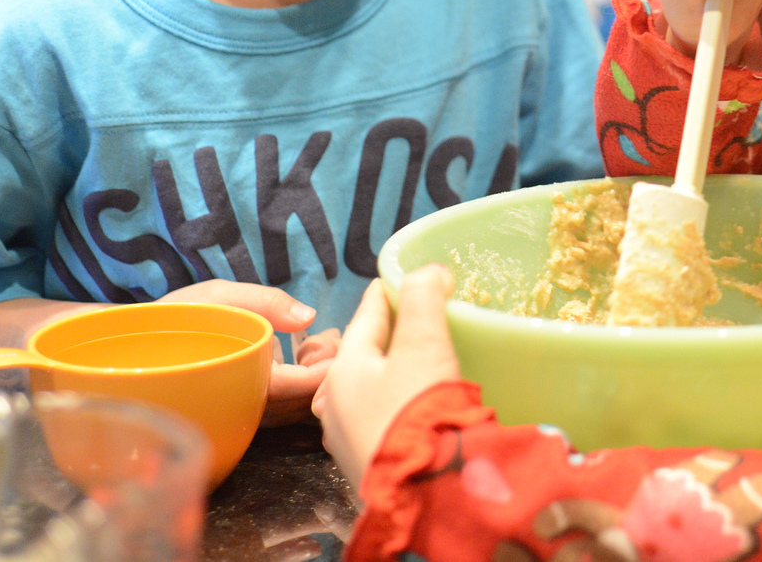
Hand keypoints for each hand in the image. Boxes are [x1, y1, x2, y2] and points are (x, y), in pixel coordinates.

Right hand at [161, 279, 327, 425]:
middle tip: (329, 337)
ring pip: (294, 409)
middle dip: (326, 372)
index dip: (325, 368)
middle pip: (302, 403)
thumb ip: (264, 303)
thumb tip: (308, 316)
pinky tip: (303, 353)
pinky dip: (302, 384)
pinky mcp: (242, 409)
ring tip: (319, 341)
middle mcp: (242, 407)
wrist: (135, 348)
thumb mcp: (218, 296)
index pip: (296, 387)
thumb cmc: (176, 319)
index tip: (336, 341)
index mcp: (238, 383)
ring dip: (316, 379)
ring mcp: (242, 412)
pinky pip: (282, 407)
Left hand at [311, 268, 461, 487]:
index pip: (366, 319)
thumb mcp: (424, 343)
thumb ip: (423, 298)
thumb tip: (428, 272)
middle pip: (364, 358)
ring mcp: (347, 440)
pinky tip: (414, 409)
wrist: (426, 490)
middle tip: (415, 322)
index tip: (398, 278)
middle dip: (388, 339)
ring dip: (390, 376)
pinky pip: (378, 421)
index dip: (386, 295)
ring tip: (418, 365)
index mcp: (343, 371)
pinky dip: (394, 406)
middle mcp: (334, 406)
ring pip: (368, 392)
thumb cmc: (419, 410)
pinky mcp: (367, 466)